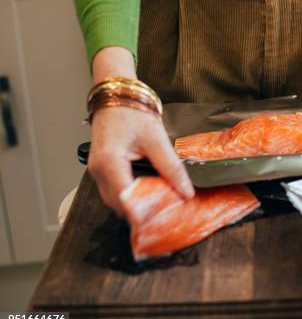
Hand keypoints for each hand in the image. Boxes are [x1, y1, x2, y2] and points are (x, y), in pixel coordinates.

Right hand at [87, 47, 194, 215]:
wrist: (117, 95)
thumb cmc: (133, 112)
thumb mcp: (156, 139)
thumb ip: (171, 167)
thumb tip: (186, 192)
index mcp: (109, 163)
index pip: (126, 200)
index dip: (145, 214)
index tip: (164, 222)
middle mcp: (98, 172)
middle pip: (121, 205)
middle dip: (143, 212)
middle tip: (169, 216)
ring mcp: (98, 172)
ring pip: (118, 201)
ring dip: (138, 205)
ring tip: (164, 206)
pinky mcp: (103, 170)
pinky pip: (117, 191)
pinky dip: (134, 195)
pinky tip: (153, 193)